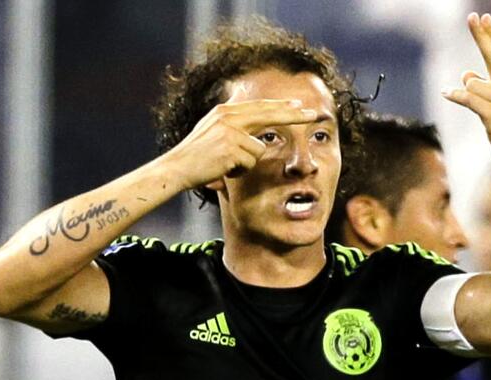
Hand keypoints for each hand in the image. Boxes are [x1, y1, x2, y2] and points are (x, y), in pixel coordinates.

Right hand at [161, 98, 317, 189]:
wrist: (176, 169)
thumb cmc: (194, 156)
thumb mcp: (210, 128)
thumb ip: (230, 118)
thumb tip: (241, 98)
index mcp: (225, 111)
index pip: (260, 107)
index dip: (281, 107)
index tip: (300, 107)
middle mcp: (228, 116)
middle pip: (269, 115)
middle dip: (294, 116)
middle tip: (314, 115)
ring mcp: (230, 131)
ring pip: (258, 149)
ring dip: (246, 162)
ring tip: (226, 165)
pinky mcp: (231, 148)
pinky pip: (250, 162)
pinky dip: (239, 171)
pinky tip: (223, 169)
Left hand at [443, 13, 490, 167]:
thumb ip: (485, 85)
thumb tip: (466, 74)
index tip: (483, 17)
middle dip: (482, 35)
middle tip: (472, 17)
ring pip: (472, 83)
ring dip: (467, 92)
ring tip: (479, 107)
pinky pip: (467, 98)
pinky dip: (455, 96)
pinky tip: (446, 93)